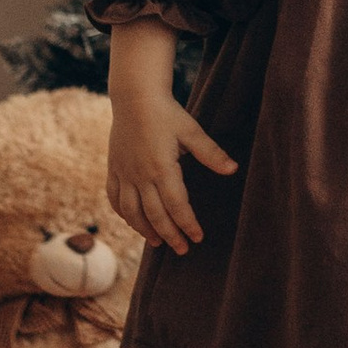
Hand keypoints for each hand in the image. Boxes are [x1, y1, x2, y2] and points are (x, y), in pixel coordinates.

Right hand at [105, 21, 236, 254]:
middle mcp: (140, 175)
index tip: (198, 238)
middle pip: (155, 215)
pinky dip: (124, 215)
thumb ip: (211, 153)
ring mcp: (124, 173)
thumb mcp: (192, 131)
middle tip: (182, 250)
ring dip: (145, 230)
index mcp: (162, 167)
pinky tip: (134, 223)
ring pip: (132, 212)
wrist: (134, 97)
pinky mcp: (113, 169)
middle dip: (170, 235)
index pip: (177, 205)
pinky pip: (115, 199)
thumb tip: (233, 169)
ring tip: (159, 243)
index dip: (188, 224)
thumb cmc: (167, 113)